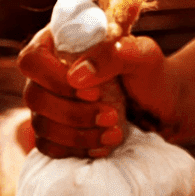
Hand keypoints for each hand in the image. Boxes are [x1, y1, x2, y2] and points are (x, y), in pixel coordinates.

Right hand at [17, 27, 178, 157]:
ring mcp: (49, 107)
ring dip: (77, 135)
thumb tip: (76, 77)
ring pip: (40, 126)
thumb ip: (112, 55)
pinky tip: (102, 146)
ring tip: (114, 133)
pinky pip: (49, 147)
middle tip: (110, 116)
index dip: (54, 79)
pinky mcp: (57, 133)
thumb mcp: (142, 55)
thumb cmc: (151, 75)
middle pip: (33, 97)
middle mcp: (47, 76)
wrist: (162, 108)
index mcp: (60, 45)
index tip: (92, 92)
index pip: (32, 60)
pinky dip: (75, 150)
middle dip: (73, 113)